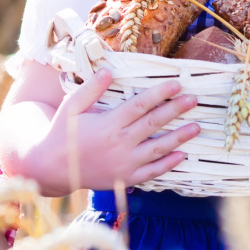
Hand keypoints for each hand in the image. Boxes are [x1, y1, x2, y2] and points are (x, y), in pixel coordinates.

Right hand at [40, 69, 198, 193]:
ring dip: (179, 137)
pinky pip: (152, 172)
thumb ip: (91, 89)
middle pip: (154, 123)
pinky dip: (168, 164)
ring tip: (197, 127)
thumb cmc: (63, 133)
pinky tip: (182, 155)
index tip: (177, 85)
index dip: (160, 94)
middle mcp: (120, 143)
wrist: (53, 168)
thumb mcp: (71, 107)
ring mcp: (125, 163)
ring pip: (158, 148)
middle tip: (194, 100)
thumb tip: (109, 71)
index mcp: (108, 124)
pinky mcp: (125, 178)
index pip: (140, 105)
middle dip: (176, 110)